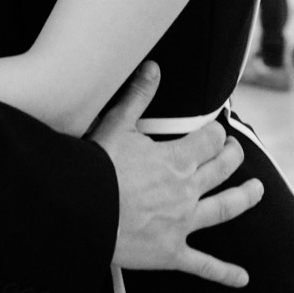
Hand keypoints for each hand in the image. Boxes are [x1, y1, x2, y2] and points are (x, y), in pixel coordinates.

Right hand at [91, 62, 262, 286]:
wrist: (85, 208)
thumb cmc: (98, 166)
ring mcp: (183, 223)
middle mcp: (186, 191)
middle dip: (232, 156)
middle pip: (221, 170)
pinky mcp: (173, 251)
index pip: (209, 141)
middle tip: (236, 150)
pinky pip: (204, 264)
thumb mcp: (117, 123)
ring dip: (244, 199)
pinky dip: (225, 272)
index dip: (216, 132)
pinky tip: (241, 277)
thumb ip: (138, 95)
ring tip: (257, 191)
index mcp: (175, 160)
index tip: (217, 129)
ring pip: (223, 209)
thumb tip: (153, 69)